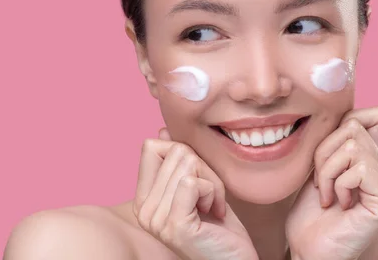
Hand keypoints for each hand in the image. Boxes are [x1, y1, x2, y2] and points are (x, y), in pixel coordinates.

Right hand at [133, 128, 258, 259]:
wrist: (234, 259)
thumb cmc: (219, 225)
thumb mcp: (197, 186)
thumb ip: (177, 161)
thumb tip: (162, 130)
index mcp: (143, 198)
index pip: (151, 146)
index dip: (184, 154)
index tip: (197, 181)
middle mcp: (143, 210)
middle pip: (177, 152)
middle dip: (205, 170)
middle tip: (209, 198)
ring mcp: (157, 219)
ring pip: (189, 165)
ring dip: (212, 183)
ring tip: (212, 206)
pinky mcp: (175, 225)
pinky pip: (194, 182)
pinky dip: (213, 192)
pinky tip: (215, 213)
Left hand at [285, 107, 377, 259]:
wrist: (308, 251)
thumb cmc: (311, 215)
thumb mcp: (321, 166)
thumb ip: (339, 141)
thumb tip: (354, 113)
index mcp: (376, 164)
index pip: (377, 116)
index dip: (348, 122)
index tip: (326, 157)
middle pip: (354, 128)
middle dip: (324, 153)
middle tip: (321, 184)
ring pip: (352, 147)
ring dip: (327, 172)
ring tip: (328, 196)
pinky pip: (357, 169)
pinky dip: (337, 185)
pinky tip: (338, 206)